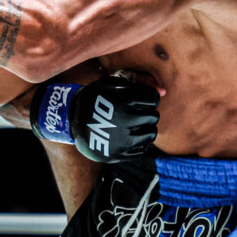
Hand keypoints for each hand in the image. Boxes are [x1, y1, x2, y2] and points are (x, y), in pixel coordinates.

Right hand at [31, 76, 159, 162]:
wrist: (72, 121)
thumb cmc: (96, 98)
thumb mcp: (113, 83)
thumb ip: (139, 82)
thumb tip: (164, 91)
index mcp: (126, 100)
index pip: (153, 99)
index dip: (146, 98)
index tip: (138, 100)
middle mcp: (127, 120)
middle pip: (153, 117)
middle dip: (146, 113)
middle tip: (134, 113)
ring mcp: (124, 139)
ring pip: (151, 134)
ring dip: (145, 128)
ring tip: (132, 125)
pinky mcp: (121, 154)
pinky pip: (142, 149)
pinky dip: (138, 142)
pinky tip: (126, 136)